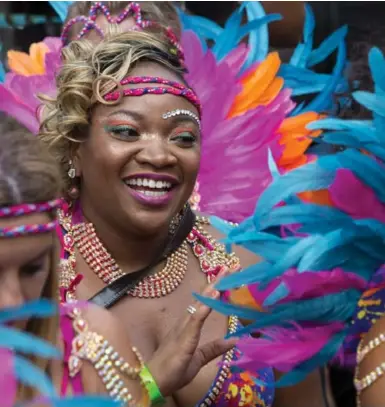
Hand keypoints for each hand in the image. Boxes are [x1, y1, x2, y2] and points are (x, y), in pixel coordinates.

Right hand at [147, 270, 236, 396]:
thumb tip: (234, 340)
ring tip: (223, 276)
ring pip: (199, 305)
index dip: (216, 290)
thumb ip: (214, 348)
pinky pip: (195, 322)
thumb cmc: (173, 370)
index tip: (228, 275)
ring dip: (212, 290)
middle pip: (203, 299)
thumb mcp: (199, 359)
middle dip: (217, 283)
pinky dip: (204, 308)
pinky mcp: (183, 339)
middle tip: (230, 267)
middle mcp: (185, 323)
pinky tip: (213, 297)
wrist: (153, 383)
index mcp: (189, 326)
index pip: (205, 304)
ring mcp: (183, 329)